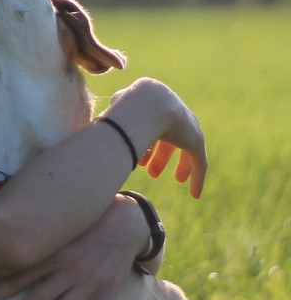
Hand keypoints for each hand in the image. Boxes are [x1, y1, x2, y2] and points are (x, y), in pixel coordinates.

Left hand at [0, 195, 146, 299]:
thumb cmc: (87, 219)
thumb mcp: (58, 223)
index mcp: (52, 253)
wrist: (126, 220)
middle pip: (35, 299)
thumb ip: (35, 230)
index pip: (18, 277)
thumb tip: (3, 228)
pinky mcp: (108, 292)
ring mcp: (88, 283)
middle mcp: (67, 270)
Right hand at [109, 78, 206, 197]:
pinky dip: (197, 178)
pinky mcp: (195, 141)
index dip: (148, 144)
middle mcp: (174, 114)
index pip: (155, 127)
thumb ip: (114, 116)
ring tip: (177, 180)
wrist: (147, 105)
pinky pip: (198, 162)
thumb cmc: (125, 108)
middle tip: (152, 172)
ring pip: (187, 150)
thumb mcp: (116, 112)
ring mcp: (186, 127)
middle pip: (171, 138)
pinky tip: (195, 194)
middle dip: (161, 155)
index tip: (141, 159)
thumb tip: (102, 125)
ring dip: (181, 166)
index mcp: (156, 107)